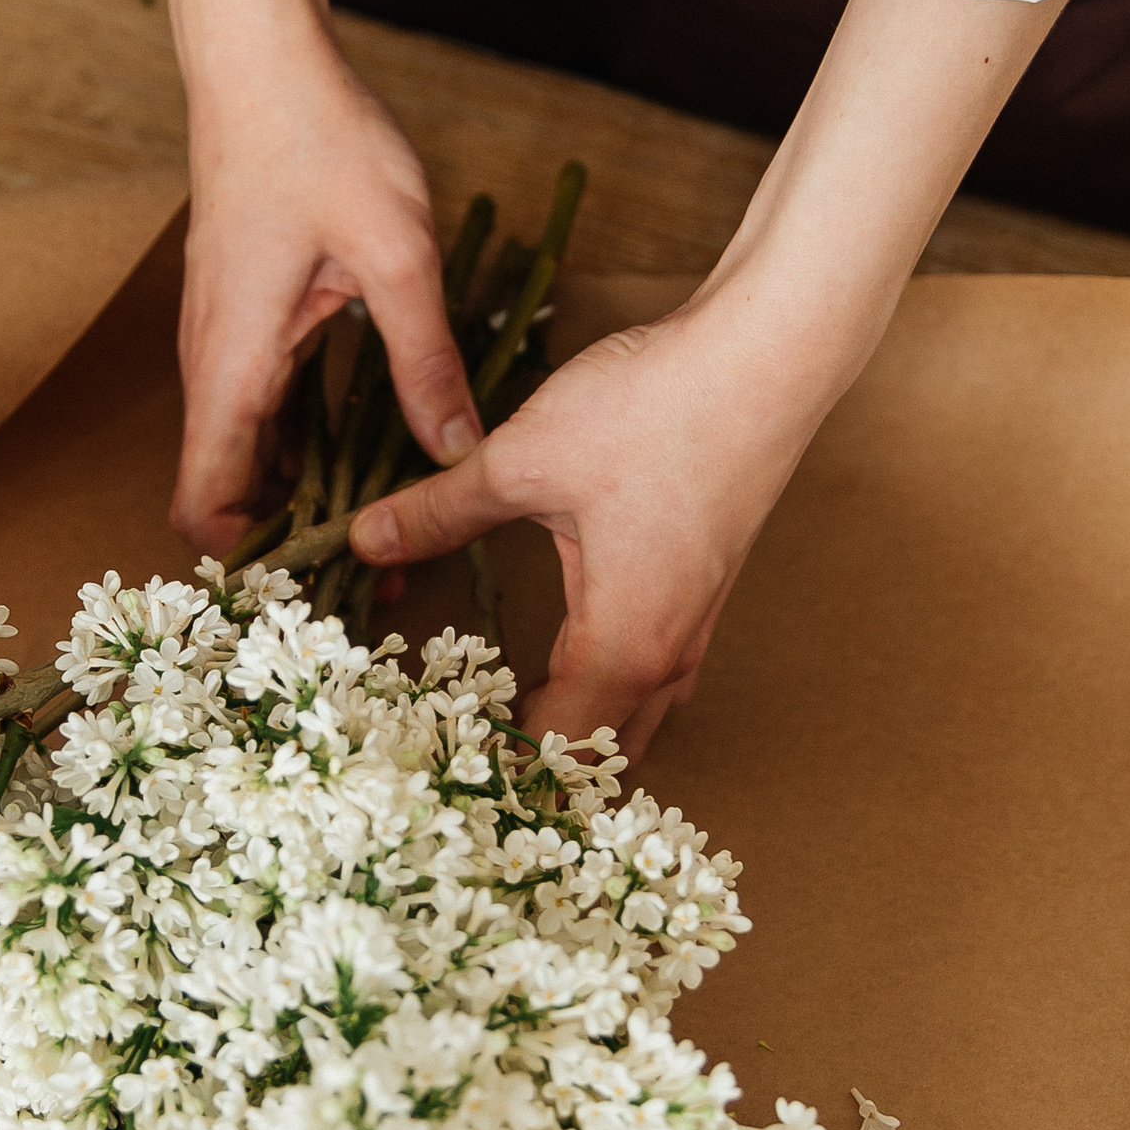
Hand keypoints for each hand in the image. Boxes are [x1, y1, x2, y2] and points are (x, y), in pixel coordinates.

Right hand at [173, 24, 480, 552]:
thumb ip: (426, 361)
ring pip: (248, 451)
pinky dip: (306, 446)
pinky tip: (369, 458)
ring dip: (304, 497)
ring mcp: (224, 341)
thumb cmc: (318, 145)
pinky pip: (266, 407)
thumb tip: (459, 450)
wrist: (261, 64)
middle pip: (226, 491)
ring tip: (384, 538)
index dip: (248, 564)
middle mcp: (212, 364)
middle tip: (374, 592)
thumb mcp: (396, 258)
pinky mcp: (246, 318)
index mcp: (231, 365)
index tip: (319, 596)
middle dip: (292, 547)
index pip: (203, 503)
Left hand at [349, 290, 827, 760]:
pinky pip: (647, 675)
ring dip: (574, 730)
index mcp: (622, 646)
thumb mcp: (524, 461)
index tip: (432, 764)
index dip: (492, 772)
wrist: (767, 357)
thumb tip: (362, 539)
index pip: (554, 754)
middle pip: (600, 757)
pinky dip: (601, 688)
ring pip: (631, 718)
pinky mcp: (700, 590)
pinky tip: (560, 658)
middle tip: (456, 749)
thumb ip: (441, 511)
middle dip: (533, 768)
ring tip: (499, 721)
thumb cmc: (655, 411)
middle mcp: (666, 655)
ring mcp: (692, 625)